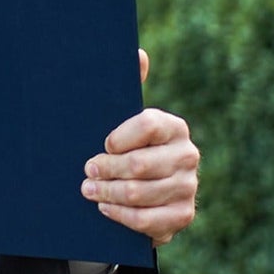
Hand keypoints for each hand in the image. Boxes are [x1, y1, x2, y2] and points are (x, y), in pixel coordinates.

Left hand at [81, 49, 198, 245]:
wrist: (141, 192)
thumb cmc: (125, 149)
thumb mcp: (121, 120)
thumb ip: (129, 87)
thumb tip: (138, 53)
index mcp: (173, 127)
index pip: (147, 125)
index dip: (118, 137)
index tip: (102, 144)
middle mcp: (187, 155)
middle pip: (140, 164)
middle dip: (105, 169)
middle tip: (86, 171)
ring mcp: (188, 187)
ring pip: (139, 193)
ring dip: (107, 193)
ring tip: (88, 190)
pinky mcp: (182, 215)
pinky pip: (147, 220)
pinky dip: (121, 215)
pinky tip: (105, 208)